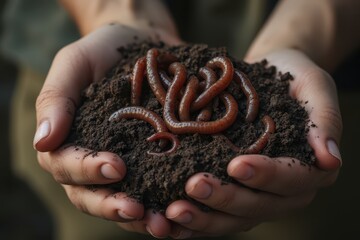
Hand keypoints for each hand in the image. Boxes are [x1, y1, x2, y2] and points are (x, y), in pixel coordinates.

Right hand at [34, 23, 180, 222]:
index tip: (116, 167)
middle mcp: (94, 159)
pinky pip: (154, 190)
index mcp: (69, 140)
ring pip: (123, 201)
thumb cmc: (104, 50)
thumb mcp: (75, 63)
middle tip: (137, 209)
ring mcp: (126, 164)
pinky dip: (164, 204)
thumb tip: (42, 141)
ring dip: (140, 217)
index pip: (66, 166)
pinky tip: (181, 211)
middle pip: (92, 195)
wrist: (144, 42)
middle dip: (113, 205)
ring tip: (162, 223)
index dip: (88, 171)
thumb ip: (56, 98)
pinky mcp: (153, 162)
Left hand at [159, 49, 341, 237]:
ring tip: (173, 210)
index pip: (292, 178)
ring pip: (232, 218)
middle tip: (193, 185)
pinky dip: (192, 221)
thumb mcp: (313, 85)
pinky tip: (167, 218)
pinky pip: (214, 213)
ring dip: (203, 218)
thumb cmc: (291, 77)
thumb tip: (331, 159)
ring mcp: (256, 195)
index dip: (266, 175)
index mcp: (309, 167)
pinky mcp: (232, 193)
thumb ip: (325, 119)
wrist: (265, 75)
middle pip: (258, 205)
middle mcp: (284, 191)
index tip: (237, 164)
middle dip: (225, 197)